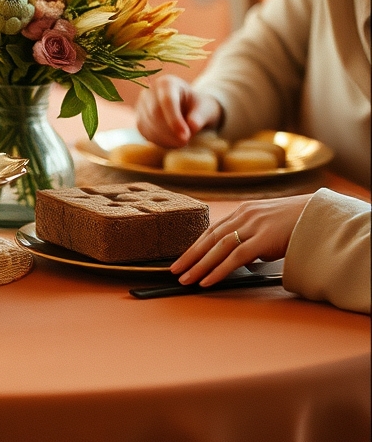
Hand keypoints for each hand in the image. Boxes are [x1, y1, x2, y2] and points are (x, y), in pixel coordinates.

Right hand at [136, 75, 222, 147]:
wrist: (189, 110)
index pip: (167, 101)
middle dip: (171, 131)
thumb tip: (192, 126)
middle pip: (155, 113)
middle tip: (186, 141)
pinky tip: (173, 141)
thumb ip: (200, 117)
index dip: (174, 120)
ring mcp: (141, 105)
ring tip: (182, 141)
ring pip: (149, 125)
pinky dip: (160, 141)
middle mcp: (150, 91)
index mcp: (167, 83)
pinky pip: (146, 133)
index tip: (185, 136)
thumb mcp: (206, 109)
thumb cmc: (199, 107)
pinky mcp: (140, 120)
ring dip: (167, 138)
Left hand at [171, 194, 311, 286]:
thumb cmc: (297, 222)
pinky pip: (235, 258)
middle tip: (174, 270)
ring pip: (217, 248)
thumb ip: (255, 238)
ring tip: (185, 279)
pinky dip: (218, 270)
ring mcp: (251, 227)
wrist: (319, 214)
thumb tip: (246, 257)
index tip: (183, 258)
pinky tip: (207, 281)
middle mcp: (243, 216)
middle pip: (209, 238)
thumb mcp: (270, 226)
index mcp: (243, 212)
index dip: (195, 245)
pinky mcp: (262, 240)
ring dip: (199, 266)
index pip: (212, 230)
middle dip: (190, 256)